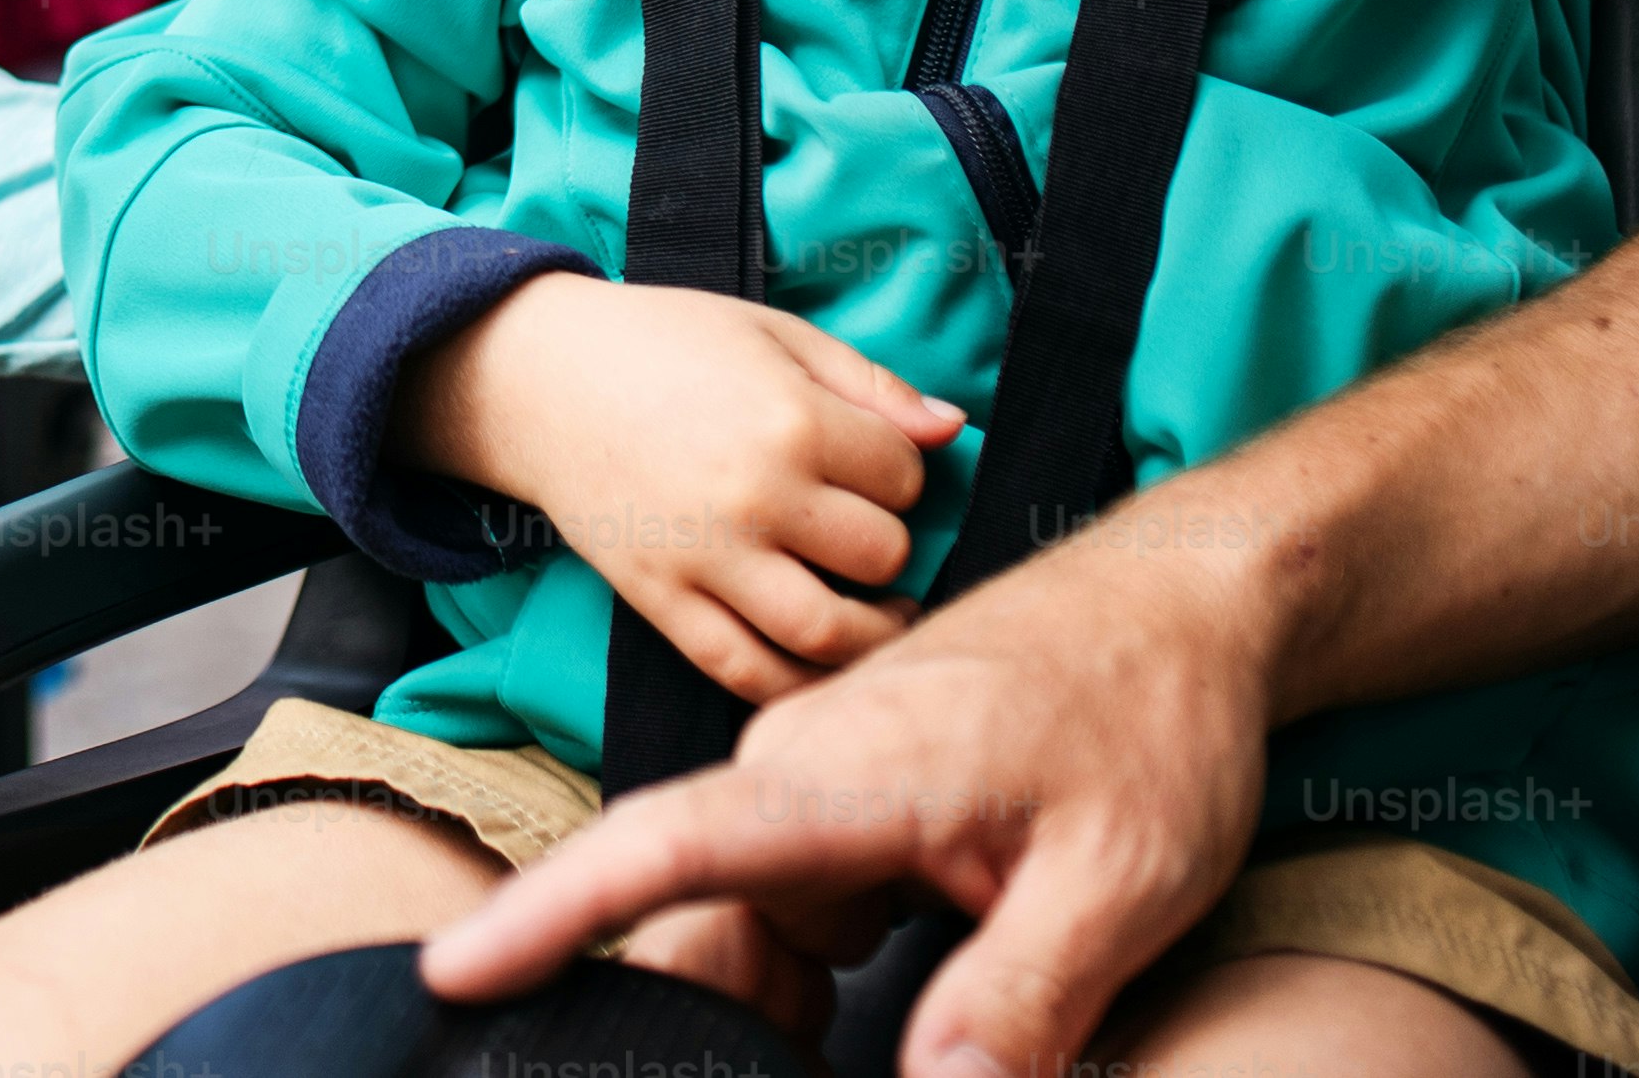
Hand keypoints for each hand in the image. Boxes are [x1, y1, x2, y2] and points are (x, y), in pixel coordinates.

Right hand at [402, 276, 959, 703]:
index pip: (904, 476)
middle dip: (885, 546)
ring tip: (875, 615)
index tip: (870, 466)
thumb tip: (954, 430)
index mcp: (790, 419)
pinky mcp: (660, 600)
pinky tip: (816, 661)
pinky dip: (793, 683)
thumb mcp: (773, 332)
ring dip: (869, 634)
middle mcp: (755, 495)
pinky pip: (744, 670)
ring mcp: (704, 557)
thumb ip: (870, 383)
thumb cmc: (662, 342)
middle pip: (879, 556)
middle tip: (863, 531)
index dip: (900, 472)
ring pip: (827, 631)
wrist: (537, 378)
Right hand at [419, 514, 1281, 1077]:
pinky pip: (796, 908)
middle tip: (815, 1058)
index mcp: (846, 773)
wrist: (1180, 606)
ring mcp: (815, 779)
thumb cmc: (1152, 718)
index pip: (666, 846)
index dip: (554, 914)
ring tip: (916, 1029)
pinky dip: (829, 976)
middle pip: (705, 927)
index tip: (458, 970)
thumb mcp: (1120, 879)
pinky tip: (909, 1016)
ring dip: (794, 1010)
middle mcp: (798, 765)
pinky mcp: (844, 799)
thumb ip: (1020, 999)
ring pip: (755, 928)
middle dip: (733, 1025)